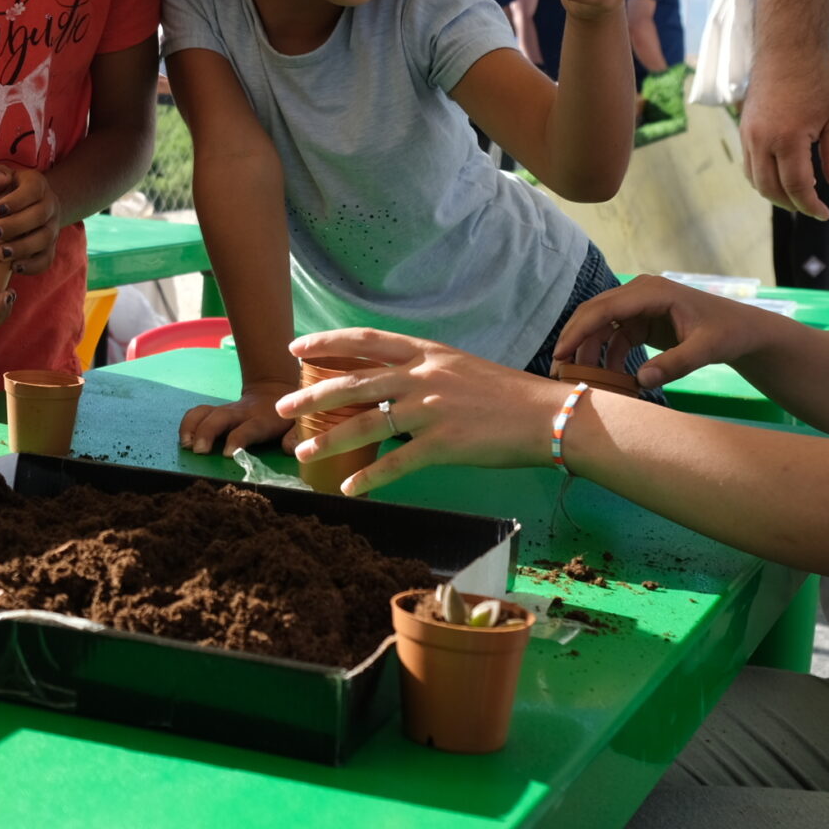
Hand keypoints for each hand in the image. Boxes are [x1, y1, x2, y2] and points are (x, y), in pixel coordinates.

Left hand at [0, 163, 58, 274]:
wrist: (26, 207)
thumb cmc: (6, 192)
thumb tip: (2, 180)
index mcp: (37, 185)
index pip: (33, 190)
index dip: (16, 201)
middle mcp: (50, 205)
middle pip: (40, 216)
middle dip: (16, 226)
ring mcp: (52, 228)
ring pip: (45, 239)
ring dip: (23, 248)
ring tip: (0, 253)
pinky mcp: (50, 247)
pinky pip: (46, 259)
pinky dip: (32, 266)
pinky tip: (14, 267)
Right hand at [177, 380, 294, 455]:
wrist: (274, 390)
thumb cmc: (287, 416)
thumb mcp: (299, 423)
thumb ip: (296, 436)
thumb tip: (290, 449)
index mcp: (262, 420)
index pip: (248, 429)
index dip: (237, 439)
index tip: (227, 454)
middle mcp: (241, 414)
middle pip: (219, 418)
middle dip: (206, 432)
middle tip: (198, 451)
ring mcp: (226, 411)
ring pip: (205, 412)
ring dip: (192, 426)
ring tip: (186, 445)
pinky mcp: (216, 411)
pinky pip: (198, 413)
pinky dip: (187, 424)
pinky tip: (184, 439)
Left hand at [279, 330, 565, 493]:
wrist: (547, 415)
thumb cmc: (504, 394)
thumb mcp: (458, 367)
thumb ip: (421, 371)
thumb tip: (385, 383)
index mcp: (426, 352)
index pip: (365, 341)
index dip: (326, 343)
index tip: (295, 349)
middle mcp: (422, 375)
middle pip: (353, 383)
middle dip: (311, 396)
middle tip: (281, 408)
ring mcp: (431, 409)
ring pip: (365, 422)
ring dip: (328, 440)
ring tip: (301, 453)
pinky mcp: (443, 443)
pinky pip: (396, 462)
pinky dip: (369, 477)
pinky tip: (349, 488)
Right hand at [547, 274, 777, 388]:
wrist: (743, 330)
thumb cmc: (728, 334)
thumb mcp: (706, 350)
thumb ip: (676, 364)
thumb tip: (640, 381)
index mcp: (652, 291)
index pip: (605, 308)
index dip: (579, 330)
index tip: (560, 354)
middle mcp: (640, 293)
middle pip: (595, 312)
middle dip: (575, 339)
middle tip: (558, 368)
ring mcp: (639, 306)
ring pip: (601, 325)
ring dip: (589, 349)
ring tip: (580, 376)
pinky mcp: (642, 320)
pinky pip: (615, 336)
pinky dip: (607, 354)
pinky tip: (608, 376)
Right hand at [739, 47, 828, 217]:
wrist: (787, 50)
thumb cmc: (817, 81)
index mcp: (788, 140)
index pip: (797, 187)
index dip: (811, 205)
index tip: (825, 212)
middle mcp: (761, 141)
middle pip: (771, 189)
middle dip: (792, 204)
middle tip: (812, 207)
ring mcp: (748, 135)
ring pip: (755, 179)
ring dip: (774, 193)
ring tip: (797, 195)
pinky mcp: (743, 130)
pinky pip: (749, 164)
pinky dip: (763, 177)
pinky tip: (782, 175)